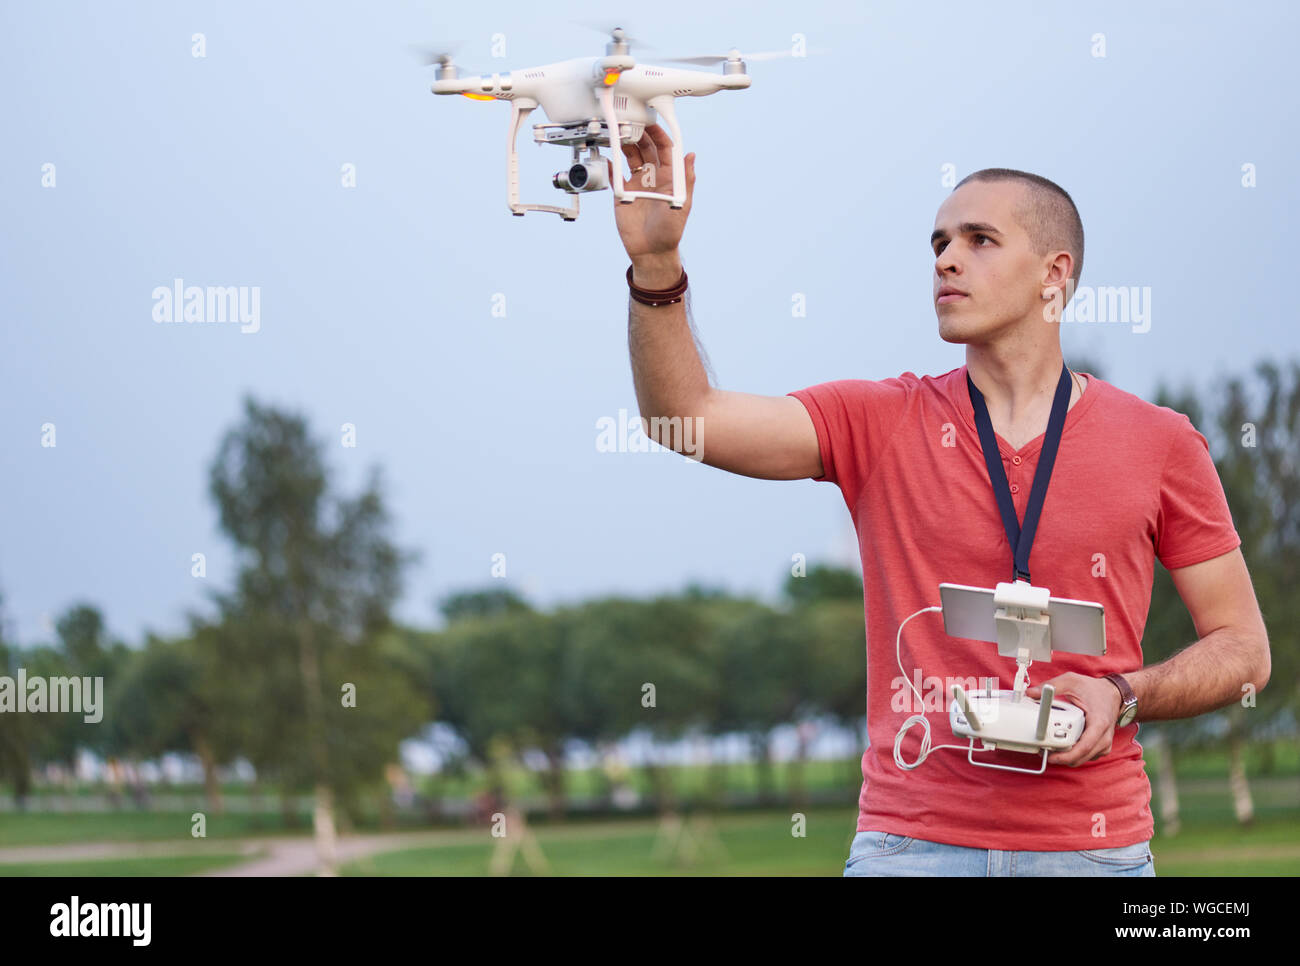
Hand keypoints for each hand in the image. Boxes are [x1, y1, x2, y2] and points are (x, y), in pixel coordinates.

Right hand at [608, 124, 695, 263]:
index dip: (658, 135)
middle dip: (639, 135)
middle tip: (630, 124)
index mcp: (669, 177)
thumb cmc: (670, 231)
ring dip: (624, 145)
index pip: (664, 149)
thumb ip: (686, 179)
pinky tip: (606, 157)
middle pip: (645, 149)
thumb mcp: (682, 203)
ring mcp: (637, 184)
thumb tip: (691, 155)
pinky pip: (615, 175)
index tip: (651, 123)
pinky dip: (610, 165)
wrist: (651, 251)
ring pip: (630, 157)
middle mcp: (653, 177)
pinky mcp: (622, 193)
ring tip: (617, 135)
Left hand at [1026, 672, 1122, 766]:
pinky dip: (1074, 754)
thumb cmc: (1095, 689)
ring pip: (1083, 759)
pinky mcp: (1101, 746)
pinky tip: (1063, 746)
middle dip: (1062, 758)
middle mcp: (1104, 737)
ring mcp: (1104, 743)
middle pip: (1081, 757)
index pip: (1083, 747)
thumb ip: (1052, 686)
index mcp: (1099, 723)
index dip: (1066, 756)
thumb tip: (1031, 692)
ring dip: (1067, 757)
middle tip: (1044, 751)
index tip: (1050, 756)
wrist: (1113, 694)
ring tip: (1051, 748)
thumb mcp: (1072, 681)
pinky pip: (1086, 756)